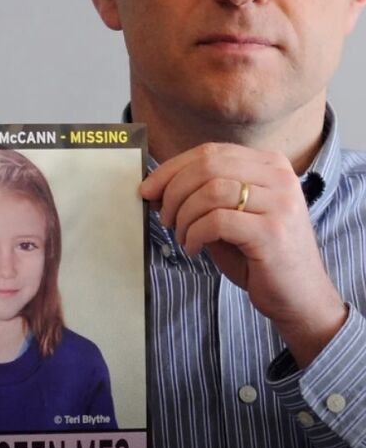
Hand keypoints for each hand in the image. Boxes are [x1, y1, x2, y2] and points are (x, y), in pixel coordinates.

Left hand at [140, 142, 346, 367]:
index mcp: (270, 165)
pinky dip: (194, 234)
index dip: (172, 169)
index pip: (210, 152)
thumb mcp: (229, 218)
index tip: (149, 190)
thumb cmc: (258, 256)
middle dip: (174, 191)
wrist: (299, 295)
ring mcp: (279, 203)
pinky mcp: (271, 232)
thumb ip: (201, 197)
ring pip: (210, 191)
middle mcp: (279, 177)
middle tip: (164, 218)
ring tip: (182, 237)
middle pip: (207, 165)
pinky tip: (194, 249)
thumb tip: (156, 188)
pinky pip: (216, 221)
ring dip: (184, 216)